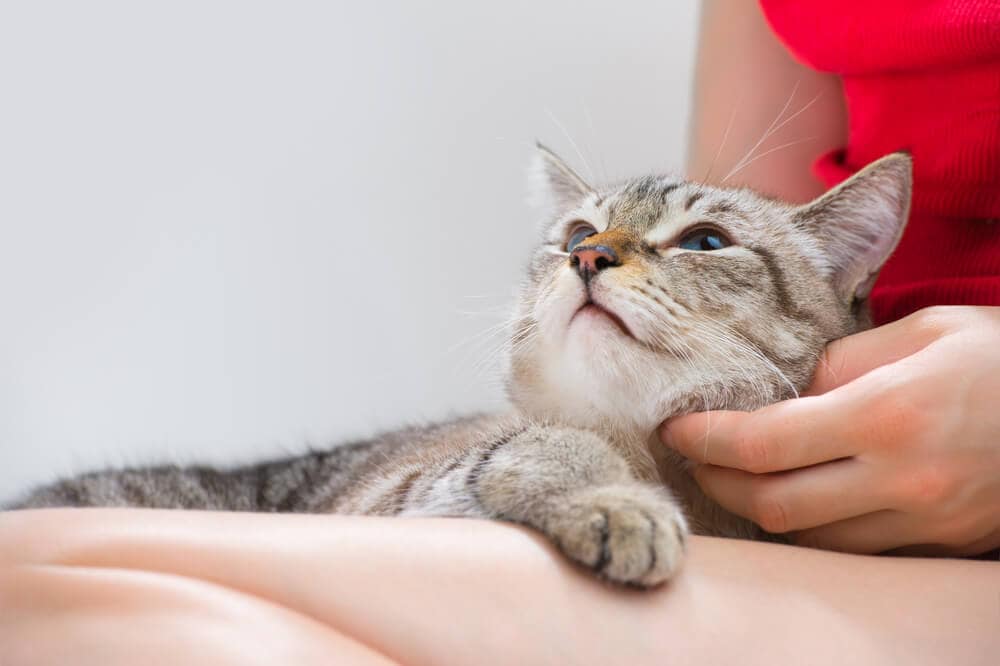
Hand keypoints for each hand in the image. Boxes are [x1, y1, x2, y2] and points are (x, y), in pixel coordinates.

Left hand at [660, 306, 999, 555]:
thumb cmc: (999, 358)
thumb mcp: (921, 333)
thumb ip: (841, 362)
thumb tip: (782, 391)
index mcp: (888, 415)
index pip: (765, 442)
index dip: (706, 439)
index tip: (674, 427)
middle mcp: (901, 479)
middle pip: (774, 504)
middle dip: (717, 483)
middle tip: (691, 456)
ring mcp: (923, 522)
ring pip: (808, 537)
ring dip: (757, 510)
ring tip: (730, 477)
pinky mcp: (938, 545)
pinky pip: (852, 550)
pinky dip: (809, 527)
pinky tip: (790, 497)